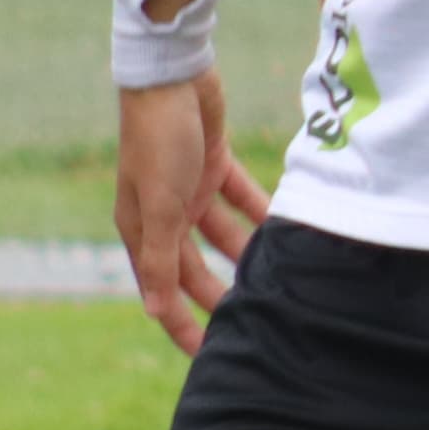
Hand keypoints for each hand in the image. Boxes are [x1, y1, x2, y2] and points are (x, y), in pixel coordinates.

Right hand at [113, 70, 268, 356]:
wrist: (172, 73)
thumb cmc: (158, 138)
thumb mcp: (160, 203)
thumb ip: (160, 258)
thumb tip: (155, 311)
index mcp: (141, 227)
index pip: (162, 289)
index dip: (182, 323)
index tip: (209, 356)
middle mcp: (164, 212)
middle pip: (194, 268)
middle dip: (218, 297)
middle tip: (254, 324)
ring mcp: (190, 188)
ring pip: (222, 236)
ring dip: (245, 257)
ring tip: (279, 281)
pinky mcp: (215, 162)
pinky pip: (243, 198)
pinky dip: (262, 212)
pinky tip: (288, 227)